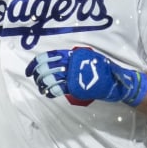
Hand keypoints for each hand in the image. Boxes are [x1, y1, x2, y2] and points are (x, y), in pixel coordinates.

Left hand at [27, 48, 146, 104]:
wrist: (116, 81)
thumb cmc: (103, 71)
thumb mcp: (88, 59)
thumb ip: (74, 60)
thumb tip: (59, 63)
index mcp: (74, 54)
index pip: (51, 56)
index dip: (38, 62)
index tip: (31, 68)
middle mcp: (73, 62)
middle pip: (48, 67)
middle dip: (38, 73)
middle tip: (34, 78)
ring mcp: (74, 74)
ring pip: (51, 77)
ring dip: (43, 83)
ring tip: (41, 87)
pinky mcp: (77, 86)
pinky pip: (59, 88)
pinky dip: (51, 90)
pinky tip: (48, 93)